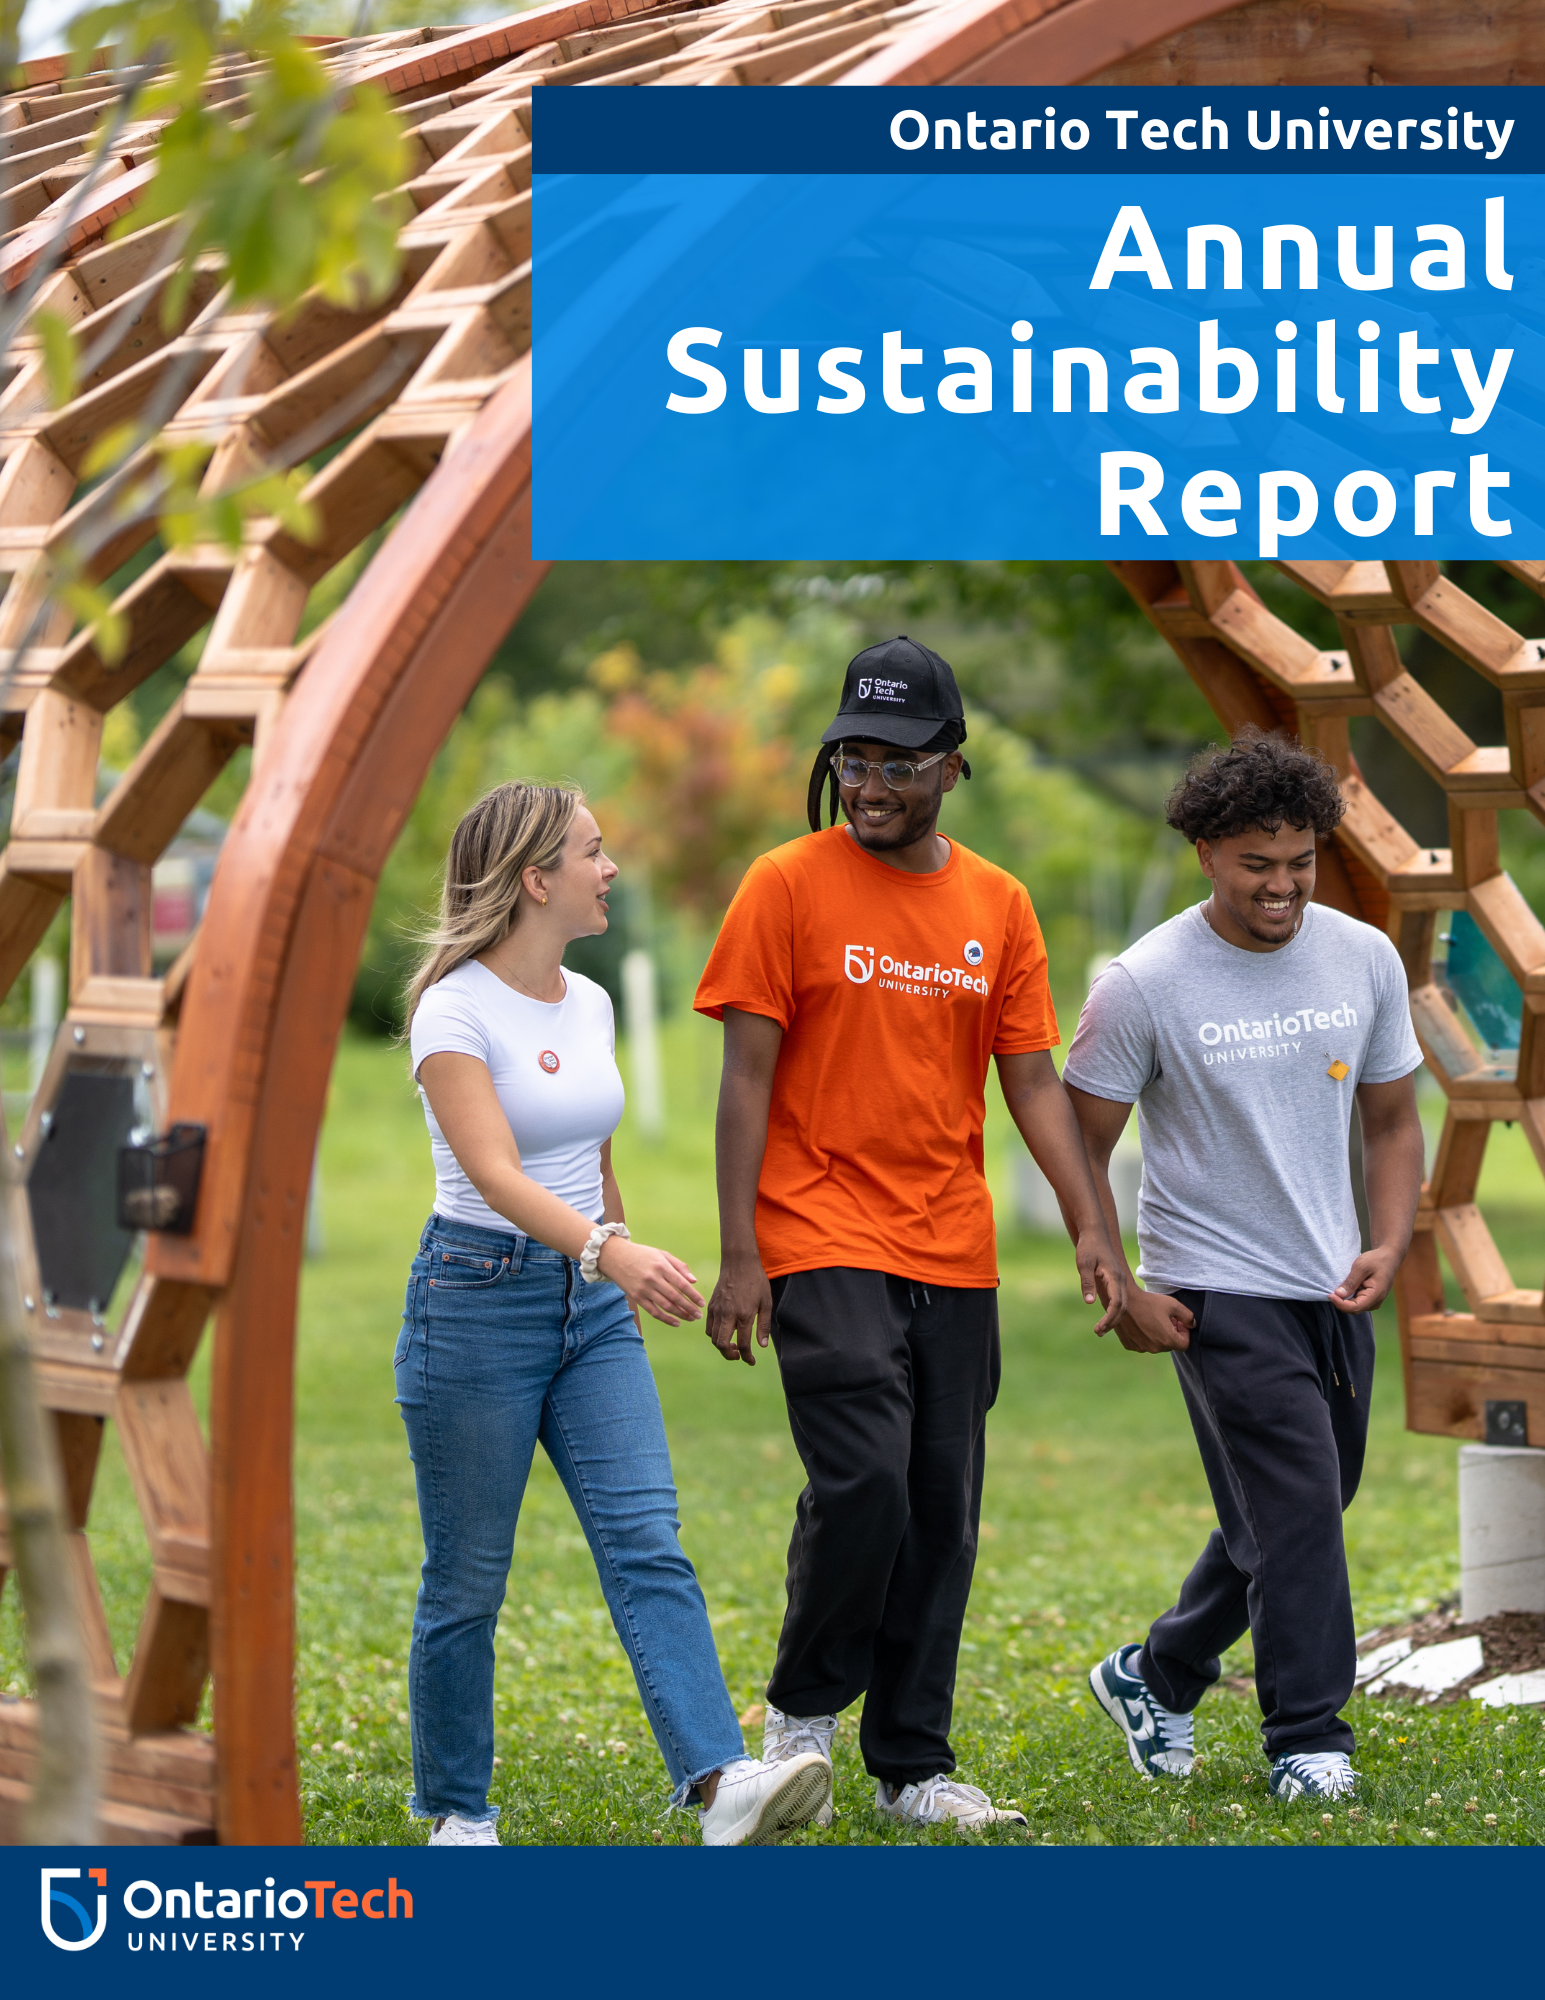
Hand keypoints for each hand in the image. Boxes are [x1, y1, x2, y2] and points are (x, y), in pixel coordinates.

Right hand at [597, 1237, 703, 1325]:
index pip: (681, 1284)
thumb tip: (694, 1281)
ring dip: (680, 1314)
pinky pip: (653, 1311)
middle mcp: (653, 1278)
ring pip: (665, 1306)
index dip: (693, 1295)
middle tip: (699, 1315)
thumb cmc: (642, 1255)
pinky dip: (666, 1319)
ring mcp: (644, 1289)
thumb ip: (679, 1266)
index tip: (702, 1303)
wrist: (615, 1257)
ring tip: (691, 1319)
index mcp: (661, 1266)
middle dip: (689, 1308)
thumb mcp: (662, 1254)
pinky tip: (676, 1322)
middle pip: (675, 1297)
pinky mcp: (637, 1297)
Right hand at [704, 1251, 771, 1365]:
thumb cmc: (756, 1282)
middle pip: (722, 1345)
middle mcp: (728, 1315)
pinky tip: (725, 1332)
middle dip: (730, 1355)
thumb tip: (761, 1346)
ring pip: (713, 1338)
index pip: (743, 1344)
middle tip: (739, 1355)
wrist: (739, 1263)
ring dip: (722, 1346)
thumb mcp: (766, 1303)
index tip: (751, 1361)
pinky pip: (708, 1328)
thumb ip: (764, 1325)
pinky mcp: (711, 1306)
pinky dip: (715, 1335)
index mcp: (744, 1315)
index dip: (747, 1357)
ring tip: (733, 1344)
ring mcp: (717, 1310)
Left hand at [1075, 1228, 1127, 1335]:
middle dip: (1112, 1322)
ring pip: (1122, 1304)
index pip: (1117, 1303)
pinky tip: (1104, 1318)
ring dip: (1113, 1318)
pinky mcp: (1115, 1281)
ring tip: (1100, 1330)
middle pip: (1123, 1307)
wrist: (1095, 1233)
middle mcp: (1120, 1280)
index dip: (1110, 1318)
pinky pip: (1119, 1300)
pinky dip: (1113, 1311)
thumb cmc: (1089, 1247)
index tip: (1100, 1328)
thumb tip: (1090, 1303)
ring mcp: (1119, 1281)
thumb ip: (1087, 1282)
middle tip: (1098, 1332)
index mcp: (1114, 1277)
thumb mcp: (1084, 1263)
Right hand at [1112, 1288, 1192, 1353]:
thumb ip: (1188, 1316)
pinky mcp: (1130, 1346)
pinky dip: (1145, 1337)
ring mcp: (1141, 1348)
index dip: (1184, 1332)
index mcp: (1168, 1340)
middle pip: (1170, 1345)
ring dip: (1158, 1336)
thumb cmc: (1150, 1301)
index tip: (1178, 1322)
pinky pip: (1143, 1344)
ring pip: (1156, 1345)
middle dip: (1171, 1333)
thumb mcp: (1173, 1305)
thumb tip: (1192, 1325)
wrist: (1124, 1301)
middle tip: (1166, 1319)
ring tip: (1153, 1319)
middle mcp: (1155, 1349)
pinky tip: (1141, 1323)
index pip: (1184, 1344)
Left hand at [1330, 1246, 1400, 1313]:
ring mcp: (1373, 1301)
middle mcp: (1375, 1302)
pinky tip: (1345, 1288)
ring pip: (1354, 1306)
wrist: (1388, 1257)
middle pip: (1353, 1309)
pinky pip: (1356, 1302)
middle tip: (1330, 1290)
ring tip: (1339, 1287)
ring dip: (1344, 1300)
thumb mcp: (1361, 1267)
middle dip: (1341, 1302)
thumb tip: (1338, 1295)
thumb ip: (1351, 1282)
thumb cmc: (1376, 1260)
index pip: (1355, 1307)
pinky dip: (1348, 1297)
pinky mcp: (1370, 1298)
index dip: (1340, 1304)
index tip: (1330, 1294)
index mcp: (1376, 1295)